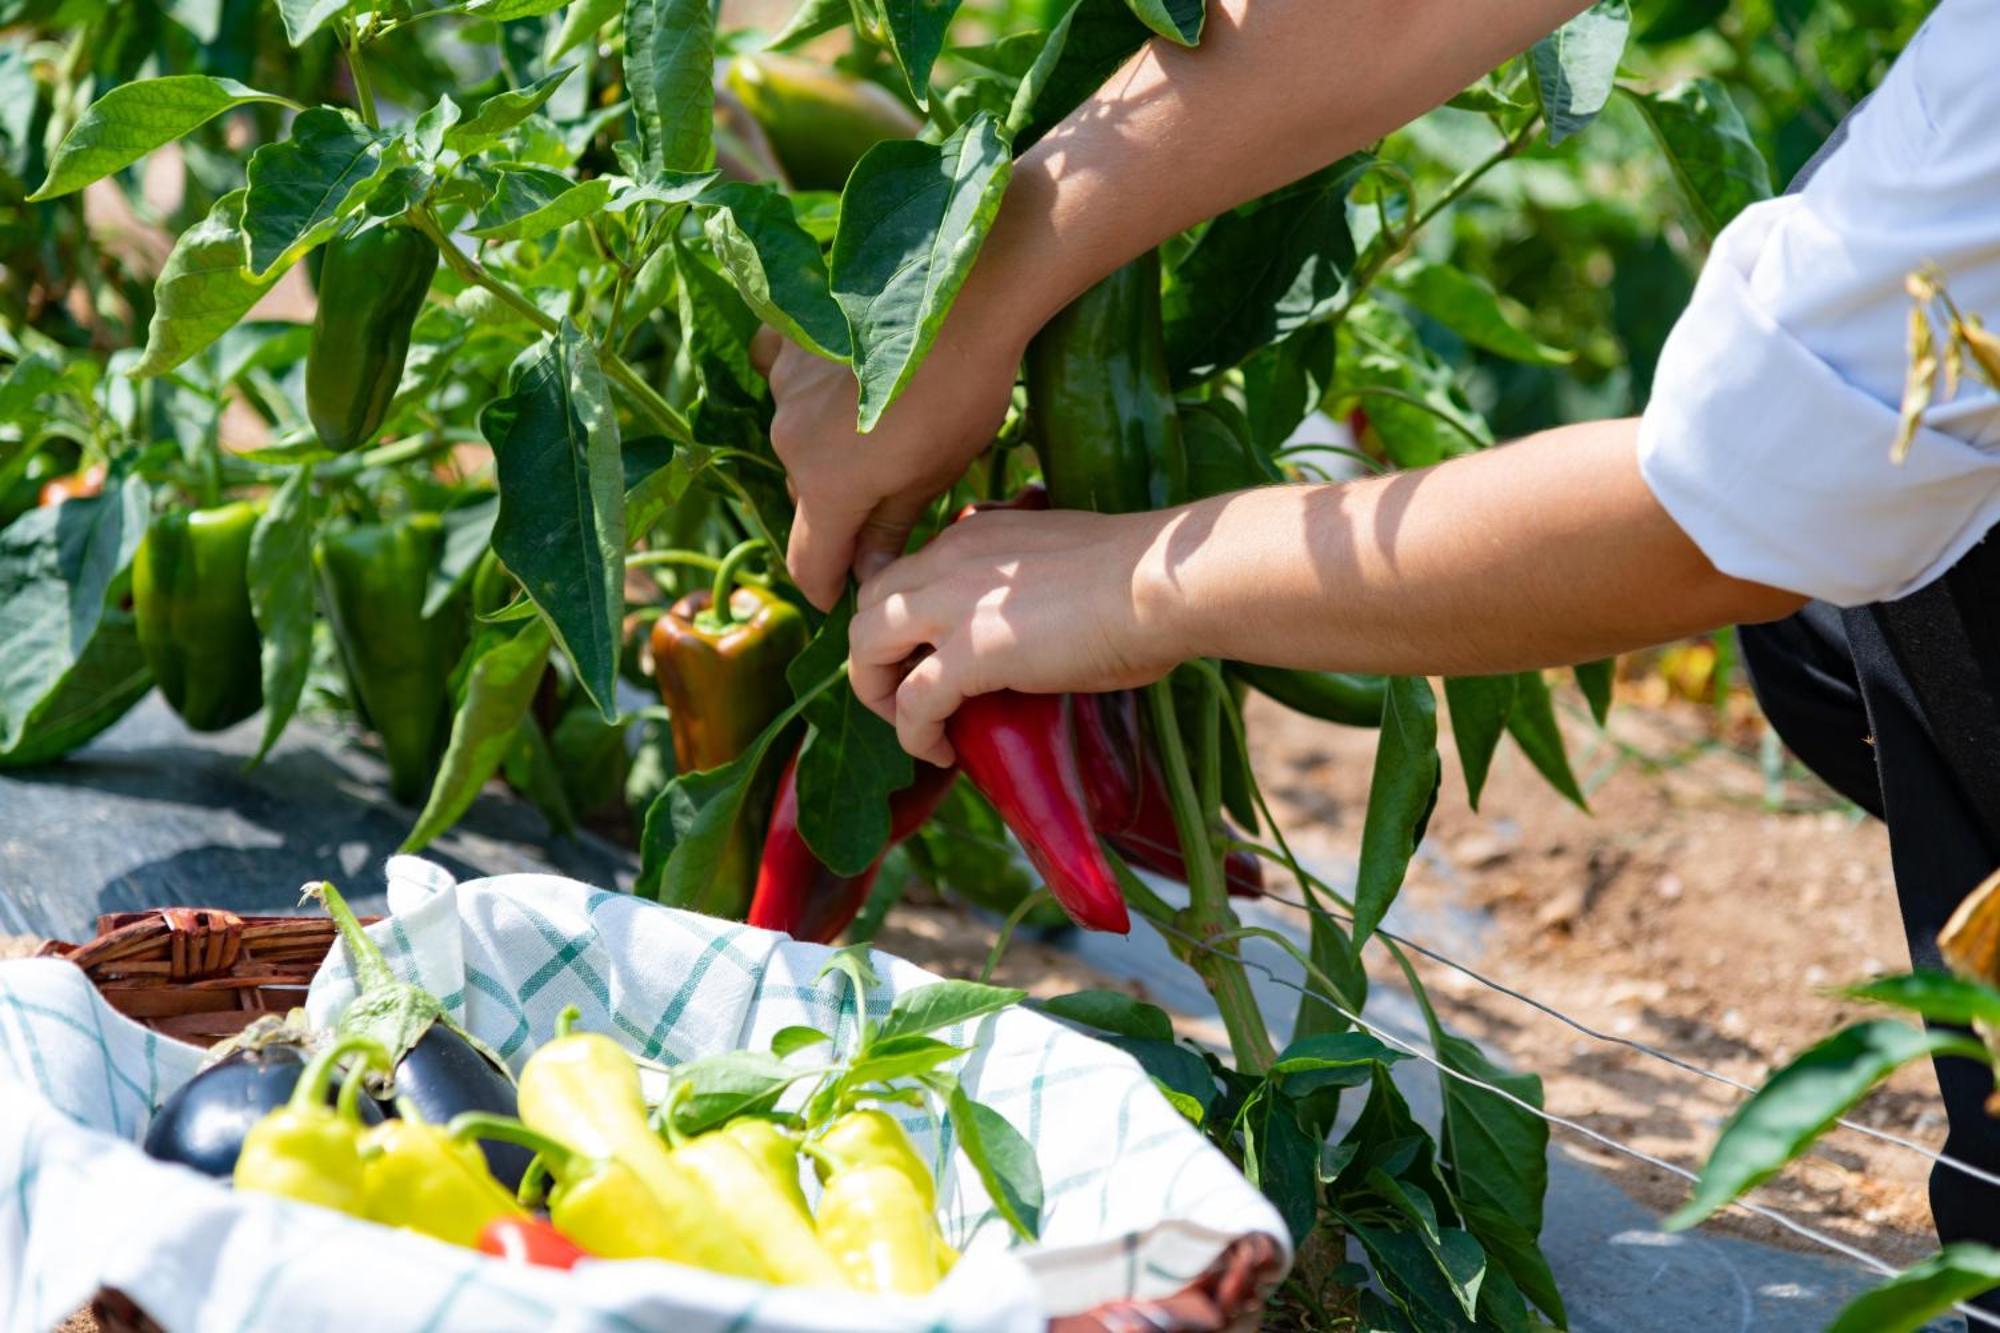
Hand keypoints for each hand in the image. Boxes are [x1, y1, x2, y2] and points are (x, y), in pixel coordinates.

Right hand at [753, 311, 1023, 610]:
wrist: (963, 292)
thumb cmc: (963, 391)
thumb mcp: (937, 473)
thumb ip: (892, 526)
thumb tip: (867, 571)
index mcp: (827, 487)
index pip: (808, 563)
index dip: (826, 588)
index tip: (841, 596)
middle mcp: (789, 440)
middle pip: (807, 499)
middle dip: (840, 511)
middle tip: (888, 497)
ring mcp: (784, 385)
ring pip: (799, 439)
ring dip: (829, 447)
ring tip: (882, 422)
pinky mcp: (789, 337)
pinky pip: (782, 375)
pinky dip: (805, 389)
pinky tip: (837, 378)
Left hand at [849, 505, 1192, 764]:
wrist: (1161, 583)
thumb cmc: (1136, 578)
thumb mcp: (1058, 561)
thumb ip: (1023, 582)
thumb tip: (1032, 623)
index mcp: (971, 534)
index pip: (901, 572)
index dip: (898, 621)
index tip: (921, 656)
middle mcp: (947, 560)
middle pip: (866, 606)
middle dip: (873, 657)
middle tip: (906, 697)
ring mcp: (952, 605)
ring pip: (865, 648)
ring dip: (878, 694)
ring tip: (913, 727)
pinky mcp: (969, 653)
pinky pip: (912, 703)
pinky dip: (915, 735)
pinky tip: (943, 752)